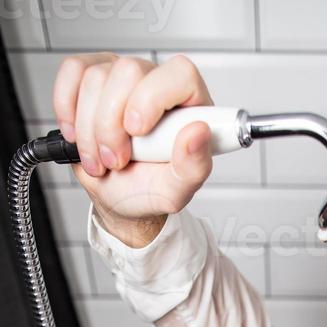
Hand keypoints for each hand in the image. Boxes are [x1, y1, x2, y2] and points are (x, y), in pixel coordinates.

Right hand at [52, 52, 213, 243]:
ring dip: (88, 129)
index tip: (137, 131)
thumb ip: (194, 166)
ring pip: (96, 78)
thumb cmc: (149, 189)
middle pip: (128, 71)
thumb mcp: (175, 192)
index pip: (180, 74)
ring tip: (100, 159)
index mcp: (189, 105)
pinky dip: (66, 108)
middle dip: (111, 125)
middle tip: (116, 160)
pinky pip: (72, 71)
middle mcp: (157, 82)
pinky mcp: (92, 75)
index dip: (152, 97)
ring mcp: (123, 75)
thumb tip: (199, 132)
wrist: (118, 194)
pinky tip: (76, 134)